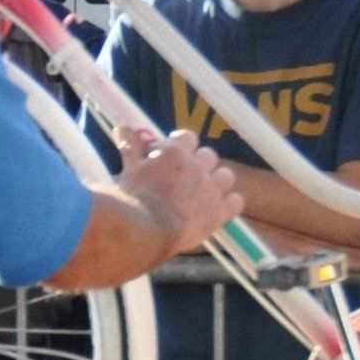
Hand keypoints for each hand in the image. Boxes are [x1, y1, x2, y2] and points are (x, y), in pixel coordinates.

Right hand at [118, 126, 243, 261]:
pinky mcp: (218, 212)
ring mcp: (210, 189)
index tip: (173, 156)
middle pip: (208, 156)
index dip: (181, 146)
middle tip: (184, 179)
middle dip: (199, 164)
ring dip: (217, 181)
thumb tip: (122, 128)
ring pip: (225, 176)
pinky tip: (219, 208)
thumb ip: (132, 148)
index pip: (188, 137)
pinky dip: (230, 203)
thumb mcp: (130, 170)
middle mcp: (197, 166)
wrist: (144, 231)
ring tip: (203, 193)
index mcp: (175, 152)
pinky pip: (236, 201)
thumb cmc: (132, 200)